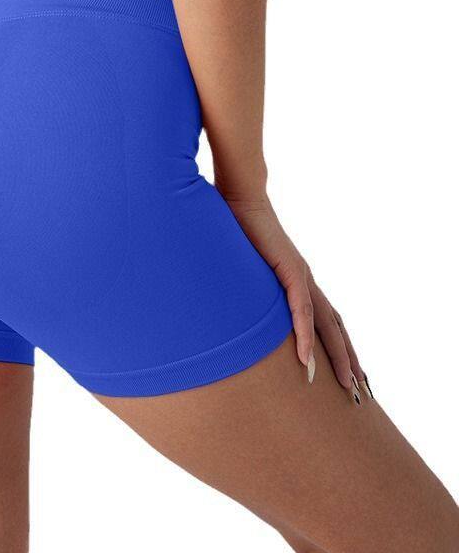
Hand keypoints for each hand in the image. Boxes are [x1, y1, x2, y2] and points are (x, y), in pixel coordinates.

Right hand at [223, 192, 365, 399]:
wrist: (240, 200)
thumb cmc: (236, 229)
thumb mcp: (243, 267)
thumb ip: (245, 286)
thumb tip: (231, 304)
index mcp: (297, 280)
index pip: (326, 319)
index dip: (339, 346)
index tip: (348, 372)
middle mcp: (305, 281)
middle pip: (336, 328)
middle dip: (350, 359)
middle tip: (360, 391)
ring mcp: (300, 276)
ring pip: (327, 324)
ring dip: (339, 356)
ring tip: (348, 384)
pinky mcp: (289, 271)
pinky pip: (301, 311)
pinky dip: (306, 336)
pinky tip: (307, 359)